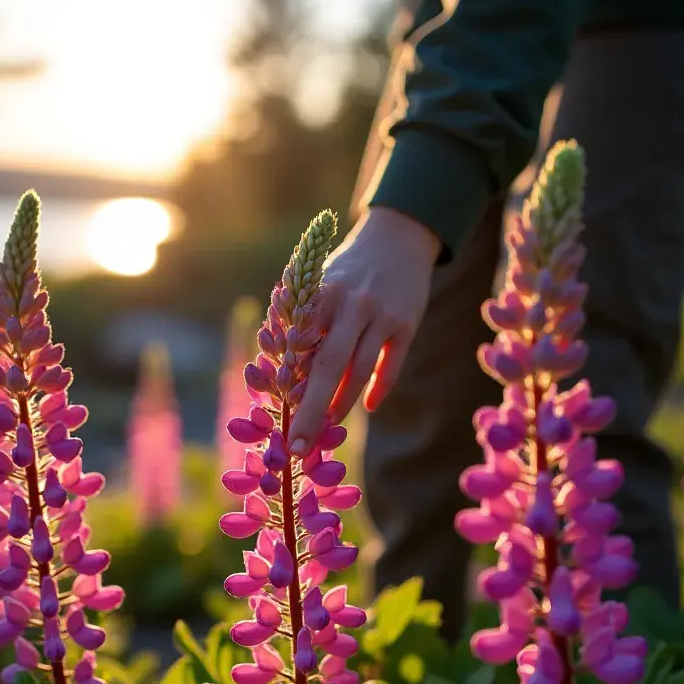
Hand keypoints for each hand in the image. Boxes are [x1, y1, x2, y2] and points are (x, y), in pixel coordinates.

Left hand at [287, 206, 440, 455]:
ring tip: (328, 426)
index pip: (299, 348)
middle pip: (328, 366)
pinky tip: (366, 406)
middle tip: (298, 445)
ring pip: (360, 370)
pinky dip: (378, 389)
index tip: (275, 416)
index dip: (287, 386)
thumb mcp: (318, 283)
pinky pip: (391, 366)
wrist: (397, 238)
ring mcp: (382, 315)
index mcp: (319, 295)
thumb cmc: (346, 271)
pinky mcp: (407, 323)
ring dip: (342, 404)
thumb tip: (276, 375)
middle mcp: (351, 304)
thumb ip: (301, 321)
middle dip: (310, 410)